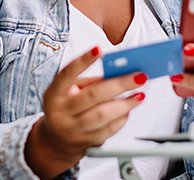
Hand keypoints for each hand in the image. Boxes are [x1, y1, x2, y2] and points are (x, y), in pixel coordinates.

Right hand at [24, 46, 146, 178]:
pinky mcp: (85, 144)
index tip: (99, 49)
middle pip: (92, 96)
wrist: (57, 140)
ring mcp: (72, 130)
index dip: (83, 61)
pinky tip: (128, 109)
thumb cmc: (69, 106)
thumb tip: (119, 72)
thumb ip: (91, 81)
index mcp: (54, 94)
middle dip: (119, 84)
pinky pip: (108, 130)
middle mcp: (60, 112)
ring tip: (140, 95)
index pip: (67, 74)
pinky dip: (122, 118)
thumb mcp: (71, 91)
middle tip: (139, 76)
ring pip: (102, 115)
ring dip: (125, 104)